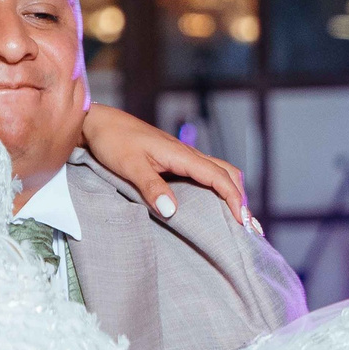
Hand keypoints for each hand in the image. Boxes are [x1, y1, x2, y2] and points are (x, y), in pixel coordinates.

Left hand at [78, 104, 257, 230]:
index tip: (243, 223)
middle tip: (249, 227)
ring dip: (232, 193)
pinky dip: (217, 189)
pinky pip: (204, 175)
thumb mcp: (130, 166)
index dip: (234, 199)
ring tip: (238, 219)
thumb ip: (151, 187)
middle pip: (227, 173)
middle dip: (241, 198)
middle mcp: (187, 154)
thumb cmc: (112, 141)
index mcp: (181, 154)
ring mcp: (181, 157)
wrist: (99, 123)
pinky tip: (213, 205)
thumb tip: (173, 211)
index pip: (219, 177)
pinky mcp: (173, 161)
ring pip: (218, 172)